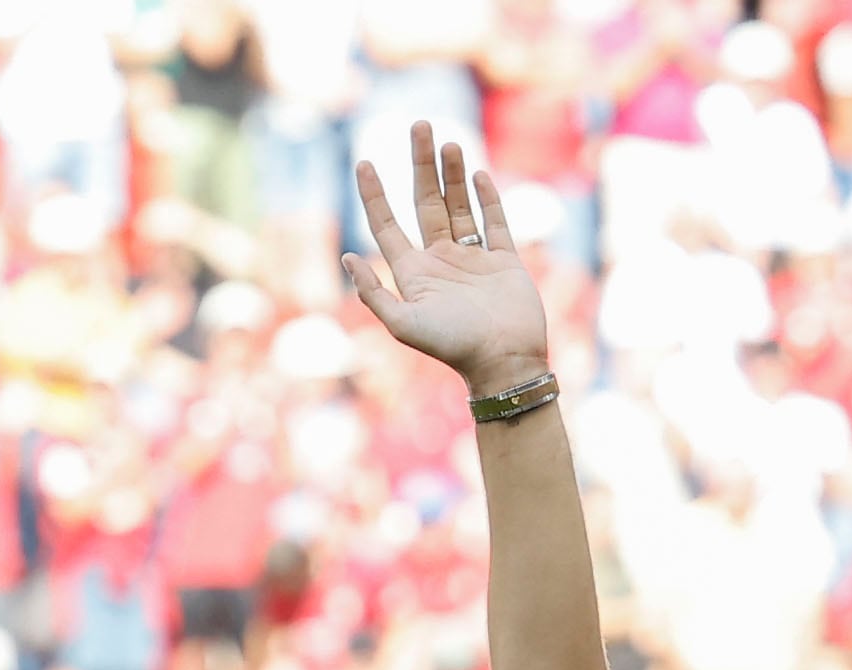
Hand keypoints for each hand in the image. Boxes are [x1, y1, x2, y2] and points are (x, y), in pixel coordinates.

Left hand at [345, 125, 552, 399]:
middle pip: (425, 202)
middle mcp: (441, 261)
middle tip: (418, 125)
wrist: (505, 362)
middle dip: (420, 164)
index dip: (374, 194)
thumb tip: (347, 258)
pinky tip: (478, 174)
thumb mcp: (404, 324)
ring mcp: (473, 259)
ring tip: (448, 142)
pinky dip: (487, 198)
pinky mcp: (505, 262)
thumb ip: (374, 294)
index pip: (387, 225)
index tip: (364, 162)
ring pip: (459, 205)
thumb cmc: (453, 346)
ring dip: (453, 174)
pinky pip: (495, 222)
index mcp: (414, 273)